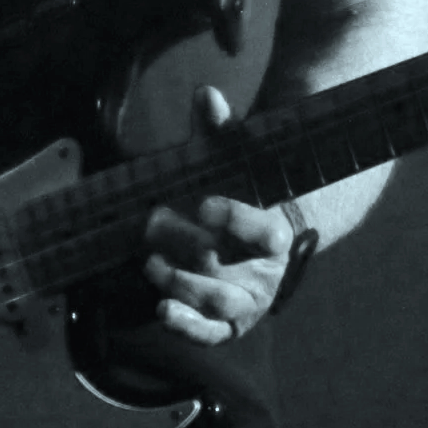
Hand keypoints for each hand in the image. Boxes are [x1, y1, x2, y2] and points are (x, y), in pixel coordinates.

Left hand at [140, 84, 299, 346]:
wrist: (254, 243)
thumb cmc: (240, 193)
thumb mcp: (231, 161)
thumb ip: (219, 133)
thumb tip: (205, 93)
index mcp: (277, 234)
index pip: (266, 232)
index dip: (238, 220)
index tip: (206, 204)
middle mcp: (267, 272)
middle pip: (225, 264)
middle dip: (183, 243)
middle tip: (153, 220)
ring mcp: (248, 301)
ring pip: (218, 301)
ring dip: (179, 282)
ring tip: (149, 262)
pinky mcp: (228, 324)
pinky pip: (211, 333)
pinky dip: (187, 326)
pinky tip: (162, 310)